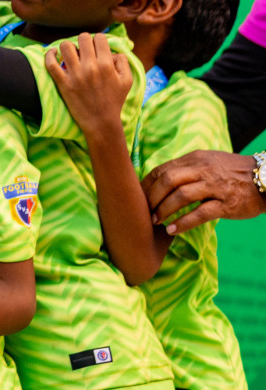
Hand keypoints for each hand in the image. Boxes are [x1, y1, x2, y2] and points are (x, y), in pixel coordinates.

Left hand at [44, 34, 130, 143]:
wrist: (101, 122)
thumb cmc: (114, 101)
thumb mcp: (127, 80)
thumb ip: (122, 62)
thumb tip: (111, 51)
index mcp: (107, 65)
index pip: (98, 37)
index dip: (97, 40)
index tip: (95, 47)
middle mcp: (90, 67)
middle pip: (82, 38)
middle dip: (83, 41)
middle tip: (83, 50)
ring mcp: (75, 74)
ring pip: (65, 46)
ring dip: (68, 46)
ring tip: (70, 53)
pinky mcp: (63, 83)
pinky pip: (50, 63)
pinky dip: (49, 54)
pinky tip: (53, 53)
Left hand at [143, 150, 265, 234]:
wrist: (265, 178)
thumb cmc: (232, 172)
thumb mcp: (208, 162)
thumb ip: (186, 168)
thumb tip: (159, 179)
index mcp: (195, 159)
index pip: (162, 170)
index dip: (146, 185)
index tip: (137, 197)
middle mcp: (203, 170)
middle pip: (168, 180)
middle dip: (152, 197)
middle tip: (144, 211)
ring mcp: (215, 186)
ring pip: (181, 196)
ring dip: (164, 209)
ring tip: (155, 221)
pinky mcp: (226, 203)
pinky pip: (200, 213)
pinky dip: (183, 223)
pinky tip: (172, 230)